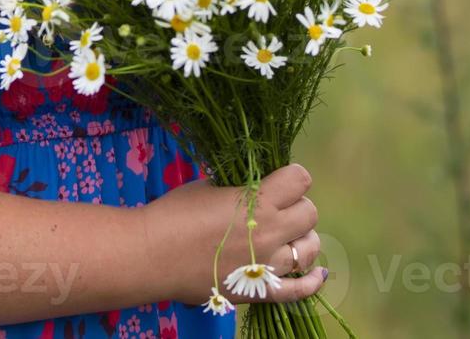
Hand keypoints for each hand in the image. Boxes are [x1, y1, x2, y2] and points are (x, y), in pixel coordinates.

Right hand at [140, 162, 326, 306]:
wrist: (152, 255)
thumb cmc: (175, 214)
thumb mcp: (209, 186)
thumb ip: (241, 187)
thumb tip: (257, 185)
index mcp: (259, 201)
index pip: (301, 179)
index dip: (291, 176)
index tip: (279, 179)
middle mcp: (271, 232)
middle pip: (309, 213)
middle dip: (296, 205)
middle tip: (276, 207)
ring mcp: (268, 265)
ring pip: (309, 248)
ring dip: (301, 238)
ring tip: (286, 235)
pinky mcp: (260, 292)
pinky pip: (299, 291)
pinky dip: (312, 282)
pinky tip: (317, 274)